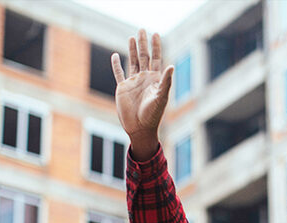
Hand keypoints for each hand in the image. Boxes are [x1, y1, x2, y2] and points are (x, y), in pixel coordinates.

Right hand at [111, 29, 172, 160]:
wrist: (140, 128)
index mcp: (155, 80)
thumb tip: (171, 66)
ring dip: (131, 50)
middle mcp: (145, 79)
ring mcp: (133, 83)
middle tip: (142, 29)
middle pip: (144, 57)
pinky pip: (119, 73)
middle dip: (143, 44)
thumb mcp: (161, 97)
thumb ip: (166, 82)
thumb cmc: (153, 115)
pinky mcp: (123, 89)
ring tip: (132, 37)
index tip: (155, 34)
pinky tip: (115, 55)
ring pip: (132, 62)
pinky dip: (116, 65)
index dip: (156, 46)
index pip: (156, 59)